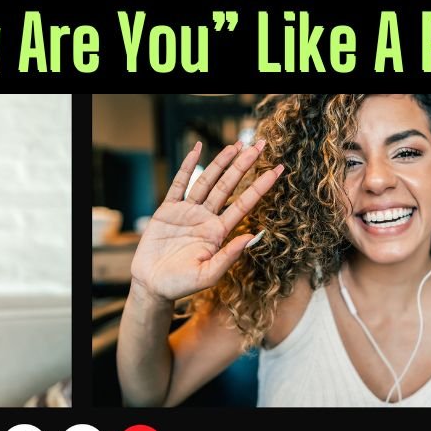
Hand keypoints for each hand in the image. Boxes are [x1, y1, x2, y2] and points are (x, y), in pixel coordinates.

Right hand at [129, 139, 283, 303]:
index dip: (261, 186)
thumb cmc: (180, 285)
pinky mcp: (168, 210)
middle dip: (244, 166)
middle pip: (228, 186)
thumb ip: (229, 256)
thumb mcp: (208, 275)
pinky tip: (197, 150)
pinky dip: (187, 166)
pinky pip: (179, 183)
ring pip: (207, 181)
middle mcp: (206, 218)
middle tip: (260, 145)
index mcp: (219, 233)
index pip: (244, 204)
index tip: (278, 170)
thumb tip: (253, 236)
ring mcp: (187, 212)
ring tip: (236, 144)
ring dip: (221, 162)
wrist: (152, 285)